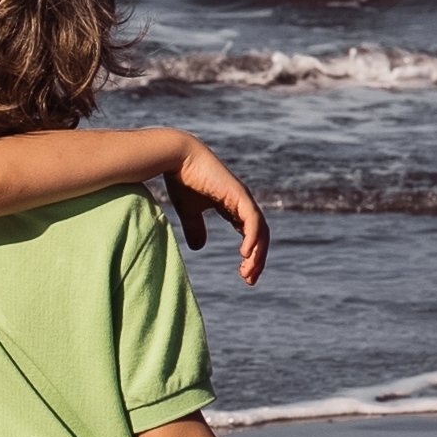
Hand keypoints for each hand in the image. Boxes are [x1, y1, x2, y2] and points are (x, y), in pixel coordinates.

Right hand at [159, 137, 269, 286]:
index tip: (243, 275)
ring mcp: (243, 198)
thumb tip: (199, 248)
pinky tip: (245, 253)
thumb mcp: (188, 211)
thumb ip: (195, 228)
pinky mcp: (239, 195)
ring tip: (248, 272)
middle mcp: (242, 203)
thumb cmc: (181, 180)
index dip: (250, 255)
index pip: (249, 234)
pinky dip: (252, 238)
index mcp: (233, 207)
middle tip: (248, 280)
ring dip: (257, 253)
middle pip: (259, 236)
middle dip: (257, 259)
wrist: (177, 157)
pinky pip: (252, 221)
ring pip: (259, 231)